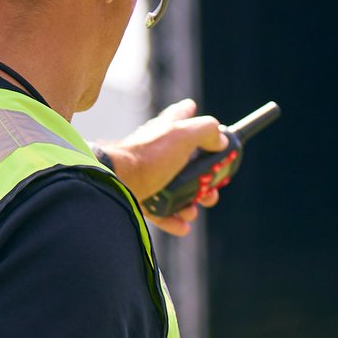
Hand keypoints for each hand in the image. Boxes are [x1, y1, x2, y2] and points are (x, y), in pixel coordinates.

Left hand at [98, 99, 224, 236]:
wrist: (117, 183)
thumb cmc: (149, 156)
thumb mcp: (183, 134)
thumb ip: (206, 131)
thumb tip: (220, 140)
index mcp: (165, 131)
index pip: (179, 115)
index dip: (189, 112)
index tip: (196, 112)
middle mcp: (156, 152)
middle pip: (187, 161)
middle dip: (205, 177)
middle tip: (211, 187)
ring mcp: (149, 176)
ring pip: (177, 189)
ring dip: (192, 202)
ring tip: (194, 208)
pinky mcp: (141, 197)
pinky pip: (162, 211)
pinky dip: (175, 219)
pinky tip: (183, 225)